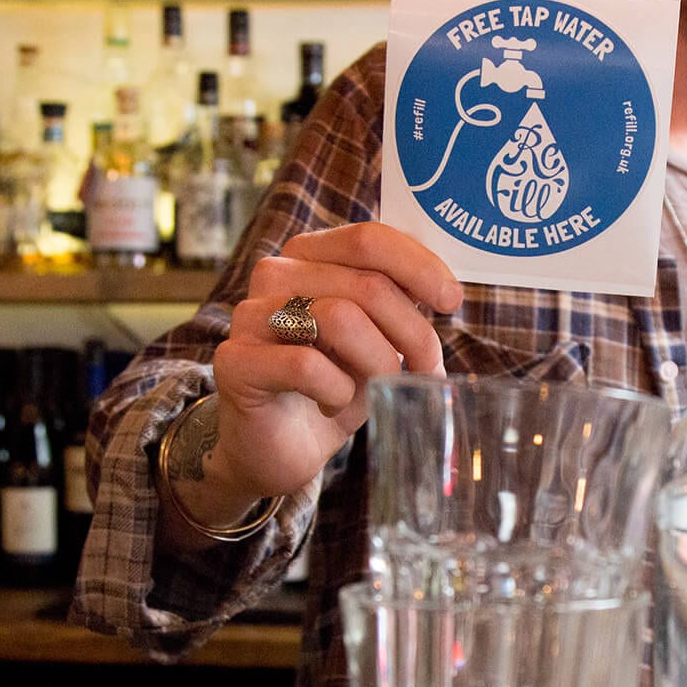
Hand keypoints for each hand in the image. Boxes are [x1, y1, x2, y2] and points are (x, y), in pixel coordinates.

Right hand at [164, 223, 463, 541]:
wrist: (278, 447)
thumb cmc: (332, 387)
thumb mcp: (377, 340)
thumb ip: (400, 306)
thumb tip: (448, 290)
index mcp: (310, 256)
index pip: (369, 239)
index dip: (419, 266)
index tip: (451, 300)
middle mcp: (275, 275)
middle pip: (367, 285)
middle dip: (412, 333)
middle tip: (426, 371)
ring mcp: (250, 316)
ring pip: (340, 318)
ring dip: (378, 363)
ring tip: (378, 390)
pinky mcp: (235, 361)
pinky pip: (306, 365)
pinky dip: (336, 391)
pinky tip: (333, 404)